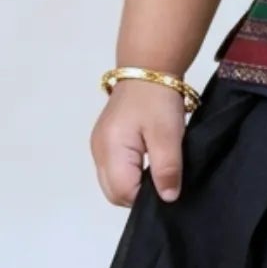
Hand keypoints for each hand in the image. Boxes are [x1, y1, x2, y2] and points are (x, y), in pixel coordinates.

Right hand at [91, 79, 187, 206]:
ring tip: (156, 170)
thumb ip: (166, 169)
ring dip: (134, 184)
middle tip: (163, 179)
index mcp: (110, 151)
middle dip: (139, 194)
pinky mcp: (104, 142)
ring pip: (113, 183)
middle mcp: (98, 152)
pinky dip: (129, 173)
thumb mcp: (168, 135)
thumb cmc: (158, 101)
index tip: (167, 185)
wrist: (147, 69)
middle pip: (114, 193)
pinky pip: (113, 170)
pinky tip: (147, 162)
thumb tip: (167, 198)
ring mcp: (98, 147)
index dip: (147, 197)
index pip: (123, 194)